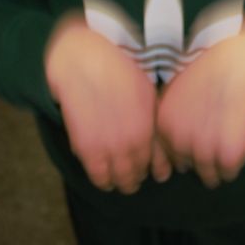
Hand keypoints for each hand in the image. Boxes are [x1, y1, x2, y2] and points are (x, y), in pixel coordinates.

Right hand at [45, 15, 165, 192]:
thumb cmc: (117, 68)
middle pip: (140, 173)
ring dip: (121, 183)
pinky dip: (103, 181)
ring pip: (121, 180)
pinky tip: (104, 179)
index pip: (159, 162)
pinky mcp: (88, 149)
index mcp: (150, 124)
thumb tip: (160, 132)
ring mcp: (111, 147)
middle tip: (134, 177)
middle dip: (138, 176)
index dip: (156, 169)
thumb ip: (154, 114)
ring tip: (119, 181)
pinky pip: (99, 177)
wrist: (84, 62)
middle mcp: (134, 140)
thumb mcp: (147, 88)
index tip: (153, 170)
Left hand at [156, 15, 244, 187]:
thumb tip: (173, 140)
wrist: (238, 50)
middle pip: (189, 167)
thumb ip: (173, 115)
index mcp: (164, 124)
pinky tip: (239, 137)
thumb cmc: (211, 60)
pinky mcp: (229, 153)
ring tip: (229, 136)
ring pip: (209, 175)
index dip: (186, 146)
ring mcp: (203, 149)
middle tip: (216, 132)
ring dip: (219, 163)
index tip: (199, 133)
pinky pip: (230, 172)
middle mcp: (179, 140)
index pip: (168, 156)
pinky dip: (236, 162)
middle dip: (201, 156)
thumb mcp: (177, 84)